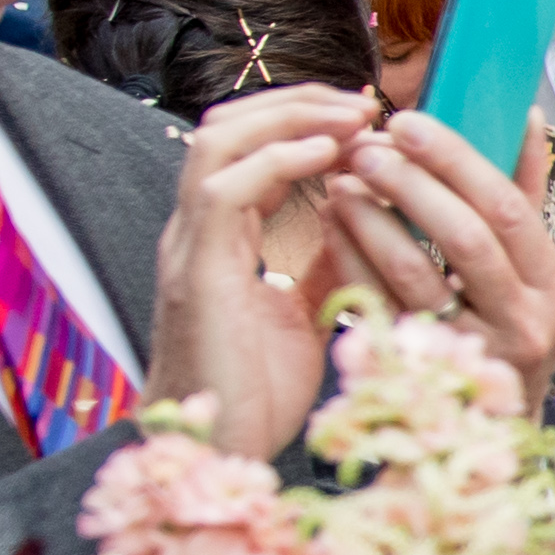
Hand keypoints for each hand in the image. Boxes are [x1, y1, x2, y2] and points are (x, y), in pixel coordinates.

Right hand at [152, 84, 378, 458]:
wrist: (219, 452)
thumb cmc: (258, 393)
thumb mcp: (306, 314)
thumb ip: (324, 265)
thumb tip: (365, 222)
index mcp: (219, 239)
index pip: (246, 149)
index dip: (299, 123)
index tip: (363, 117)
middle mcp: (195, 232)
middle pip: (226, 128)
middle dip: (295, 103)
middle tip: (362, 102)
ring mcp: (189, 247)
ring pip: (218, 141)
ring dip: (289, 117)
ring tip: (352, 116)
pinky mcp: (197, 271)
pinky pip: (225, 188)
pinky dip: (278, 160)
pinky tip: (329, 155)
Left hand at [323, 106, 554, 392]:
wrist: (490, 425)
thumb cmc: (506, 327)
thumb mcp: (530, 270)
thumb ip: (525, 195)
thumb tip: (526, 116)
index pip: (510, 210)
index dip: (456, 160)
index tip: (408, 122)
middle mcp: (524, 326)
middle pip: (465, 239)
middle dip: (409, 184)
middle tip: (365, 148)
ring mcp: (472, 356)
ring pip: (415, 274)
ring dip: (371, 219)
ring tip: (340, 181)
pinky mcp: (421, 372)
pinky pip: (377, 305)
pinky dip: (349, 257)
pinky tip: (332, 224)